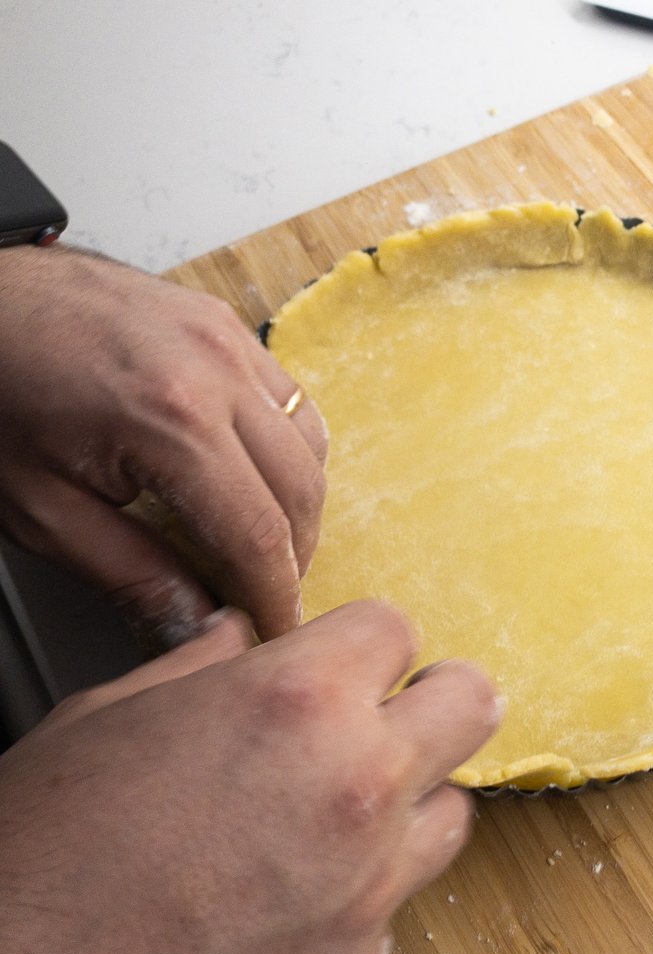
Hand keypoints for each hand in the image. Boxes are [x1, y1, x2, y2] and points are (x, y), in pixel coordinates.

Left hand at [0, 243, 326, 644]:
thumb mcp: (41, 507)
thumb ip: (129, 572)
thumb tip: (194, 623)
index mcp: (172, 421)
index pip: (258, 534)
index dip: (274, 595)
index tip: (274, 627)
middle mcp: (216, 372)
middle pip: (301, 489)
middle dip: (293, 556)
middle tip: (264, 593)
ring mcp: (227, 341)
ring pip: (309, 442)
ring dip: (296, 501)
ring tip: (259, 536)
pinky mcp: (225, 325)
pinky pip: (289, 398)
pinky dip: (286, 447)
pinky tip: (252, 471)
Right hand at [0, 600, 499, 953]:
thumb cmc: (45, 855)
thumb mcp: (110, 717)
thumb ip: (202, 667)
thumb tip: (235, 642)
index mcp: (298, 700)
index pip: (396, 627)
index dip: (365, 639)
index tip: (349, 656)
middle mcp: (356, 783)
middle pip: (470, 704)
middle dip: (435, 698)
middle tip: (396, 709)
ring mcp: (369, 879)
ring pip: (452, 809)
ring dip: (414, 794)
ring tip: (353, 799)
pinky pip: (401, 899)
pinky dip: (372, 883)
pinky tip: (313, 881)